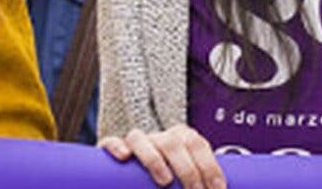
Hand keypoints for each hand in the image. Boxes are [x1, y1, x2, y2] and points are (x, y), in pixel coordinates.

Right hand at [99, 125, 225, 188]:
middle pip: (172, 142)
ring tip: (165, 181)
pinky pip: (111, 141)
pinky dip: (117, 146)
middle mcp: (157, 139)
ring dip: (155, 159)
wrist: (135, 185)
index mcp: (179, 141)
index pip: (197, 144)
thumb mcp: (184, 186)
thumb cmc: (168, 186)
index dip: (209, 165)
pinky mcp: (111, 151)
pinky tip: (124, 157)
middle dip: (187, 169)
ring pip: (141, 138)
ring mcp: (134, 144)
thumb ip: (193, 188)